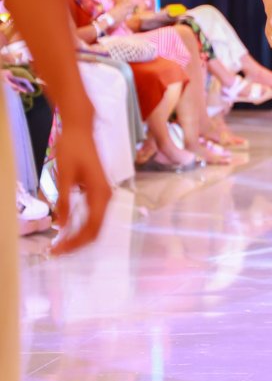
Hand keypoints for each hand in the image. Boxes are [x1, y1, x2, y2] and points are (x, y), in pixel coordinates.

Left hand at [50, 120, 111, 254]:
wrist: (80, 130)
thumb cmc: (72, 148)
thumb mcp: (64, 175)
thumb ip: (64, 202)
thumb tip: (61, 226)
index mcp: (100, 194)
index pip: (92, 228)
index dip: (75, 242)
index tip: (58, 249)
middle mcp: (106, 197)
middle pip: (96, 230)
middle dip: (77, 243)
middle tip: (56, 251)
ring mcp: (104, 195)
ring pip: (95, 225)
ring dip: (79, 236)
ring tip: (60, 244)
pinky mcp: (98, 193)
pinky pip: (93, 216)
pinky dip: (81, 227)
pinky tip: (68, 230)